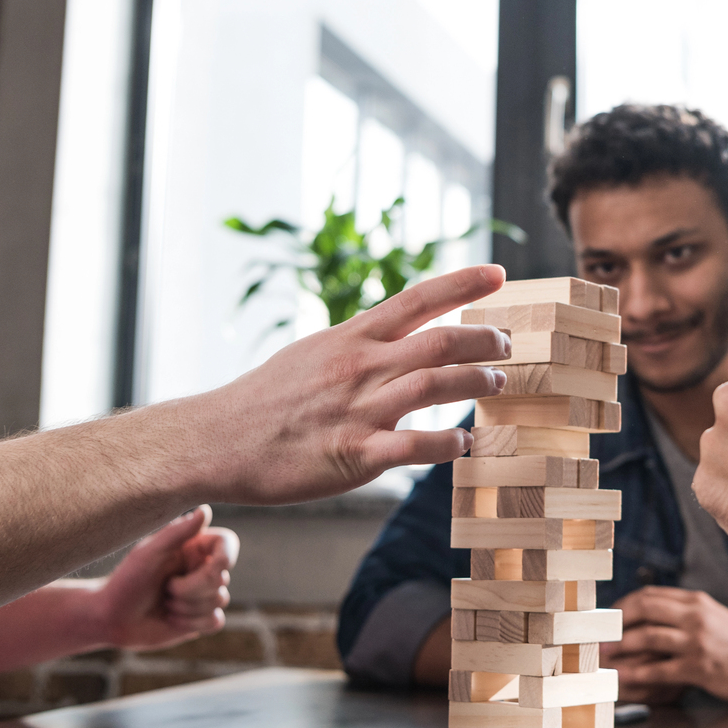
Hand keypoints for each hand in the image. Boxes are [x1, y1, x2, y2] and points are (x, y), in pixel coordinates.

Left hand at [91, 507, 240, 649]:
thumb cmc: (126, 581)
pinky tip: (172, 619)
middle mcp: (200, 569)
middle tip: (165, 589)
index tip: (215, 566)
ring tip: (164, 604)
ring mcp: (202, 595)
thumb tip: (205, 510)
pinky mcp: (200, 619)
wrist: (111, 619)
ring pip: (220, 601)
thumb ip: (177, 532)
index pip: (227, 543)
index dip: (227, 556)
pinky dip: (192, 623)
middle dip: (191, 589)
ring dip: (187, 607)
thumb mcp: (148, 553)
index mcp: (191, 548)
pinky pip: (215, 621)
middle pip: (221, 578)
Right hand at [206, 265, 514, 504]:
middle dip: (485, 341)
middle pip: (440, 341)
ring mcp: (359, 410)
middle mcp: (360, 367)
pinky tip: (463, 443)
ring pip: (436, 386)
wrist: (218, 439)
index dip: (463, 285)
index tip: (499, 273)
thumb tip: (398, 336)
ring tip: (496, 385)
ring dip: (477, 384)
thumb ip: (359, 345)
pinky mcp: (355, 454)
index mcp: (351, 338)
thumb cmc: (267, 399)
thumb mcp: (314, 352)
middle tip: (508, 346)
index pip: (417, 299)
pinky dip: (448, 443)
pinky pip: (415, 446)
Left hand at [609, 586, 727, 705]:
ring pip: (647, 638)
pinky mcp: (702, 668)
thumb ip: (687, 613)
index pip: (650, 595)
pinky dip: (638, 675)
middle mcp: (697, 616)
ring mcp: (699, 641)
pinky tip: (625, 679)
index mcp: (698, 601)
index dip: (623, 605)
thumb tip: (651, 614)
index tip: (608, 618)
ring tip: (604, 657)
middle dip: (615, 622)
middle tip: (598, 635)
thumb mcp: (715, 618)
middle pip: (643, 609)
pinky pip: (660, 670)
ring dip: (621, 648)